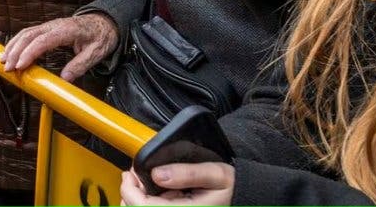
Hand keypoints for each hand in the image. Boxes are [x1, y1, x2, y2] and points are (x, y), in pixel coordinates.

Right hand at [0, 13, 119, 81]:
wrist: (104, 22)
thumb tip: (65, 79)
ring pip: (26, 33)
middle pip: (30, 35)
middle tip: (7, 68)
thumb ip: (80, 65)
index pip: (43, 40)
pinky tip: (10, 52)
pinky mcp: (47, 29)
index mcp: (67, 30)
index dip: (30, 53)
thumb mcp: (96, 53)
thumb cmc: (101, 37)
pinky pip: (29, 33)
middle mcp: (55, 25)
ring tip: (3, 61)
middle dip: (16, 51)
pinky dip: (17, 42)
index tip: (20, 66)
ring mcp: (50, 25)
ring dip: (13, 46)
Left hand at [119, 163, 234, 205]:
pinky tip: (160, 194)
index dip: (129, 190)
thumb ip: (187, 173)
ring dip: (138, 202)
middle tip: (133, 176)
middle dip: (130, 195)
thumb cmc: (234, 190)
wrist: (246, 201)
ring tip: (142, 184)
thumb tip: (156, 174)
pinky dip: (151, 204)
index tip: (129, 173)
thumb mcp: (215, 174)